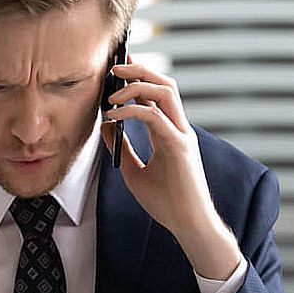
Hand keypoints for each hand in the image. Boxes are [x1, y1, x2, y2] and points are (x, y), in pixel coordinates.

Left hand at [101, 62, 243, 280]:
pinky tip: (114, 115)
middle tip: (114, 67)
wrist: (187, 225)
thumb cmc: (166, 203)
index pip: (157, 94)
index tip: (119, 69)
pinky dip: (133, 110)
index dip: (139, 77)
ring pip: (165, 92)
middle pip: (165, 84)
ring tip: (112, 89)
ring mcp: (182, 136)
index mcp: (171, 133)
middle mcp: (179, 129)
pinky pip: (155, 116)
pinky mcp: (179, 147)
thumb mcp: (133, 171)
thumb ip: (121, 147)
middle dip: (140, 70)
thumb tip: (105, 125)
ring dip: (137, 83)